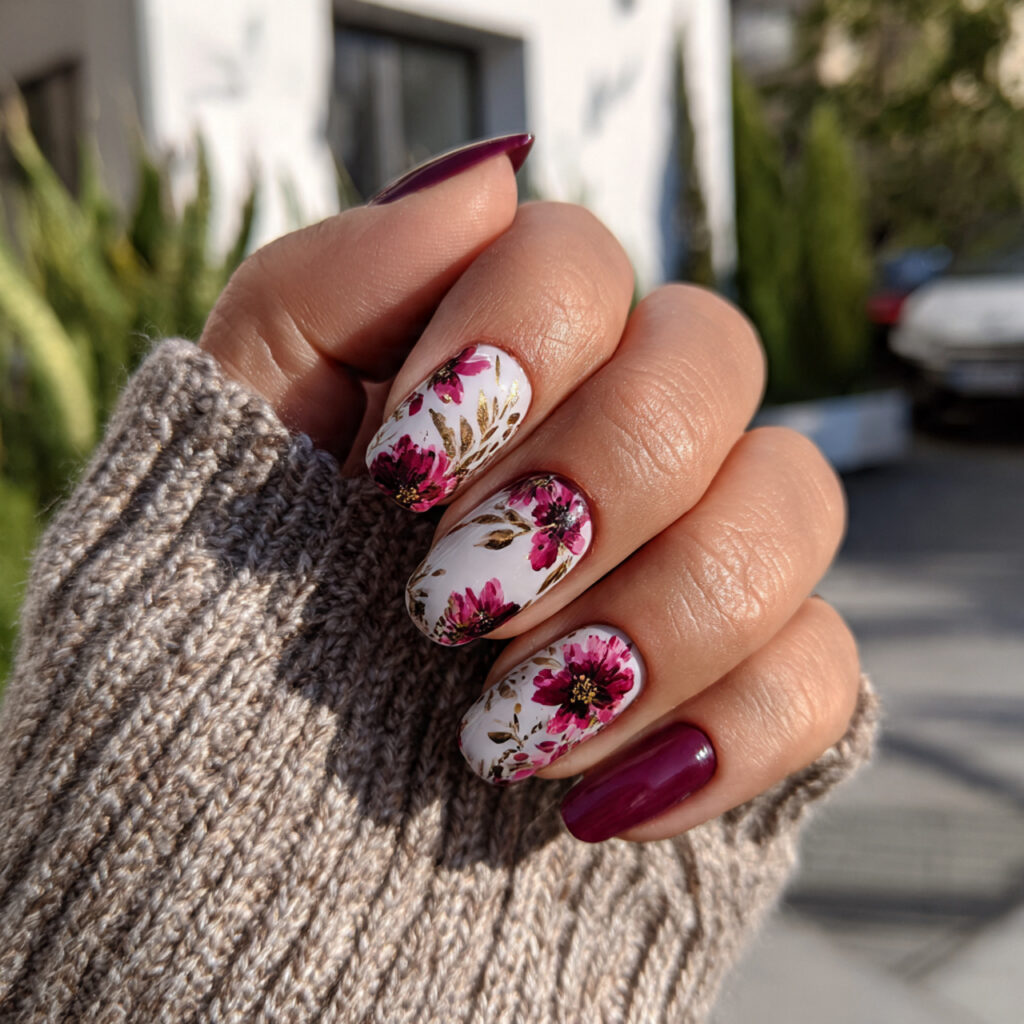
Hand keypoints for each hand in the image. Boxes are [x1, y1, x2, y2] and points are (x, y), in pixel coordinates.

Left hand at [200, 135, 860, 843]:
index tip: (399, 471)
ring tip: (500, 731)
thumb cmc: (229, 640)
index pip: (577, 259)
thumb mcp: (224, 457)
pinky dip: (718, 740)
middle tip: (446, 606)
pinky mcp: (739, 692)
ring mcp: (691, 562)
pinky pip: (822, 673)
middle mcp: (615, 442)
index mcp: (497, 370)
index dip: (512, 343)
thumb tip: (487, 177)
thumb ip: (318, 293)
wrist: (263, 845)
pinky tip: (590, 803)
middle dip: (589, 482)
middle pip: (711, 357)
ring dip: (654, 620)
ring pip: (792, 506)